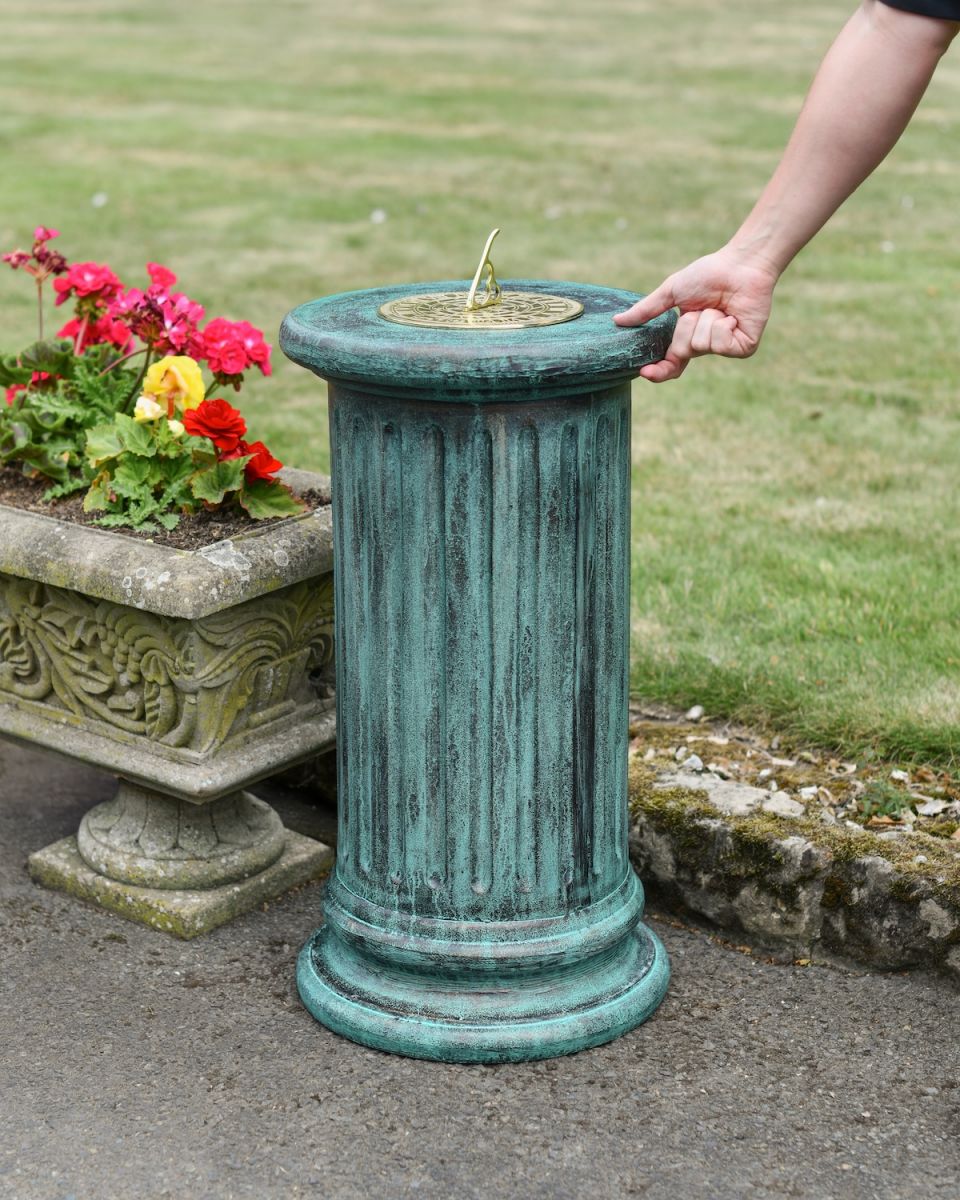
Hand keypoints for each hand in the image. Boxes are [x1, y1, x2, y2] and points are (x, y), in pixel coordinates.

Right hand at [613, 249, 778, 381]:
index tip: (645, 371)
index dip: (658, 371)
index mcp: (688, 338)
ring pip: (700, 346)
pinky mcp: (744, 348)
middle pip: (681, 351)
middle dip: (685, 327)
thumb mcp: (671, 293)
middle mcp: (706, 346)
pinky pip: (721, 345)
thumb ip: (646, 310)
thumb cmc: (708, 275)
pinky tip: (732, 315)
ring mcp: (725, 349)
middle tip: (700, 309)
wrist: (741, 265)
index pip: (670, 365)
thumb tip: (617, 321)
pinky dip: (722, 325)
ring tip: (719, 307)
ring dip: (706, 320)